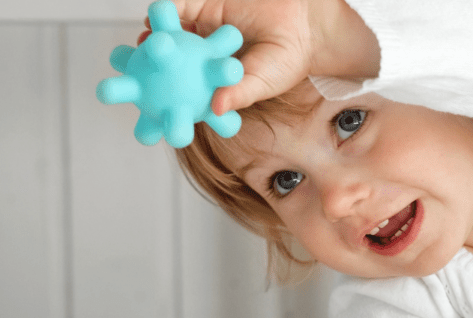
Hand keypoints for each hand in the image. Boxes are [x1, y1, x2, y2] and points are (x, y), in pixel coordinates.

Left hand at [137, 0, 379, 114]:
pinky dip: (168, 12)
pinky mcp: (205, 6)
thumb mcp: (264, 82)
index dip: (164, 101)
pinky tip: (156, 18)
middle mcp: (202, 58)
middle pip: (168, 64)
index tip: (148, 113)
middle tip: (129, 76)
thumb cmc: (288, 61)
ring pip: (170, 35)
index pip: (184, 93)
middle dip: (146, 70)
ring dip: (152, 39)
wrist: (304, 27)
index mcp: (213, 81)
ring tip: (142, 44)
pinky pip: (182, 8)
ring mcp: (201, 32)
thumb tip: (216, 108)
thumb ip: (239, 93)